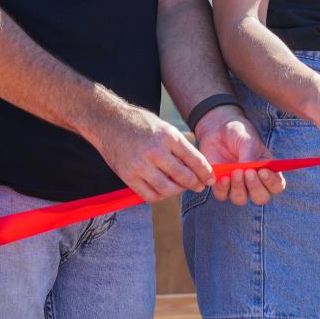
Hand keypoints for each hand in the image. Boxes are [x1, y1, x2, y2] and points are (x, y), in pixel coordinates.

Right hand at [93, 105, 213, 201]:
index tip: (210, 179)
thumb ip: (180, 147)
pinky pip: (149, 195)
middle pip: (184, 177)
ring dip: (177, 191)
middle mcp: (155, 151)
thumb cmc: (141, 124)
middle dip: (195, 184)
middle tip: (198, 186)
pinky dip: (160, 196)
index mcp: (168, 137)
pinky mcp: (127, 176)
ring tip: (179, 187)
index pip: (195, 160)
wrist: (109, 122)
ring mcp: (140, 165)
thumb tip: (198, 168)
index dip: (206, 173)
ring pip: (167, 190)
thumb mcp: (166, 128)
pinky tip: (163, 190)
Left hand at [195, 104, 285, 205]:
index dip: (272, 182)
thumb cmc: (239, 133)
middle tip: (248, 173)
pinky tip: (222, 177)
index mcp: (267, 171)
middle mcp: (254, 182)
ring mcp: (237, 186)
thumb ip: (250, 156)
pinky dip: (222, 188)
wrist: (217, 129)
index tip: (262, 171)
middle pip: (261, 198)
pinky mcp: (220, 186)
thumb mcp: (248, 140)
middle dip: (255, 188)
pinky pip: (222, 195)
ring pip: (240, 199)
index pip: (277, 186)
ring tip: (234, 171)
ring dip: (238, 187)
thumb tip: (251, 170)